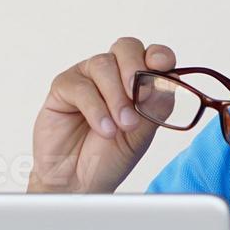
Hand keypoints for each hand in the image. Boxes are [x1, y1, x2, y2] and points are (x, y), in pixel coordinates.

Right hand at [29, 38, 175, 193]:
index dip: (158, 55)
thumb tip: (166, 80)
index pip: (151, 55)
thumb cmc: (109, 157)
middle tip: (139, 97)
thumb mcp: (142, 134)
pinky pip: (80, 87)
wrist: (79, 182)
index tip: (162, 66)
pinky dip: (96, 109)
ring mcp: (86, 78)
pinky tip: (104, 129)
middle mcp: (112, 74)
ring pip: (103, 65)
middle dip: (135, 68)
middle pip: (126, 47)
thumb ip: (154, 106)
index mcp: (136, 81)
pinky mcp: (63, 88)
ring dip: (116, 97)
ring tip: (123, 126)